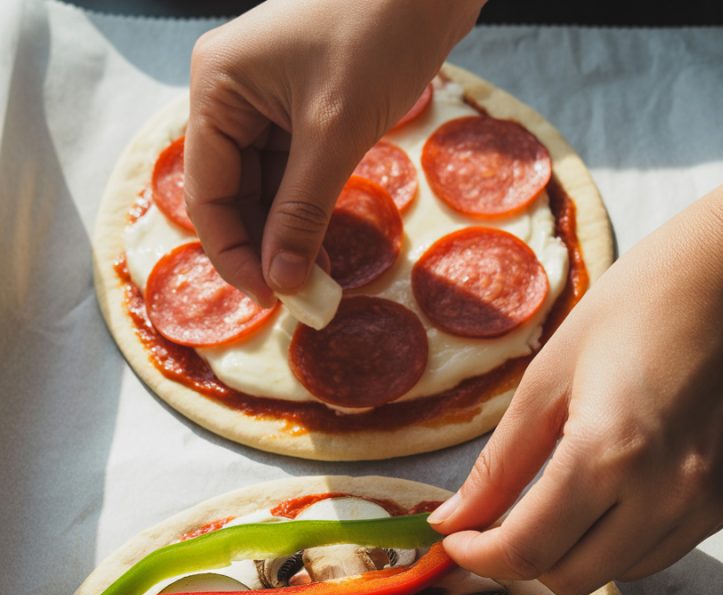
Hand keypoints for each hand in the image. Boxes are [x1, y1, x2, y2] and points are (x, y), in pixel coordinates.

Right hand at [185, 0, 483, 304]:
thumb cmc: (376, 30)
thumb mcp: (334, 130)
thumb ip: (303, 210)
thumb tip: (283, 281)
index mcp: (217, 89)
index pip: (207, 191)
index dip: (233, 252)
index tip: (270, 299)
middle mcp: (232, 97)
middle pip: (232, 195)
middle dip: (263, 248)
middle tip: (298, 297)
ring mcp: (268, 104)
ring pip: (265, 191)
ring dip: (288, 238)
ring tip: (318, 280)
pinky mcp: (304, 111)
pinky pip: (294, 176)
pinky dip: (309, 213)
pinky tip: (325, 249)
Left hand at [429, 160, 722, 594]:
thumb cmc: (641, 303)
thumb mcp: (550, 376)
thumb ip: (500, 464)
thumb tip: (453, 520)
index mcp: (611, 452)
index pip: (529, 549)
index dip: (480, 558)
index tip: (457, 542)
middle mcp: (667, 492)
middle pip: (572, 577)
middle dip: (522, 562)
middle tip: (496, 527)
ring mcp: (709, 501)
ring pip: (619, 573)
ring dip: (574, 555)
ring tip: (553, 508)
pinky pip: (663, 550)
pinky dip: (622, 542)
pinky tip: (610, 496)